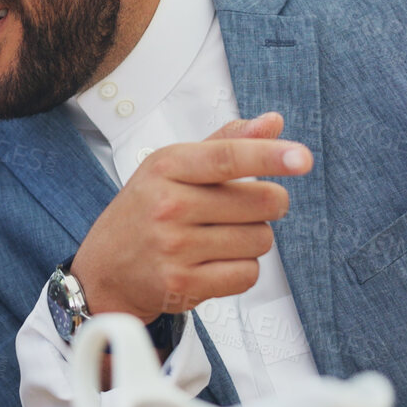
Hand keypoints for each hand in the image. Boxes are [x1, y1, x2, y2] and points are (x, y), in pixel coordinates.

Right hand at [70, 112, 309, 321]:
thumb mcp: (172, 167)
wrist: (104, 270)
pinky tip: (215, 263)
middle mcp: (168, 205)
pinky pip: (248, 274)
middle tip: (245, 208)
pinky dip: (242, 270)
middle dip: (268, 205)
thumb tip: (273, 123)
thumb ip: (225, 143)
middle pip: (261, 202)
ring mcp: (174, 247)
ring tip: (220, 238)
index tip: (302, 158)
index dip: (269, 156)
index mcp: (166, 166)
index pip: (227, 157)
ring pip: (260, 240)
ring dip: (252, 239)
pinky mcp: (183, 284)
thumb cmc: (144, 212)